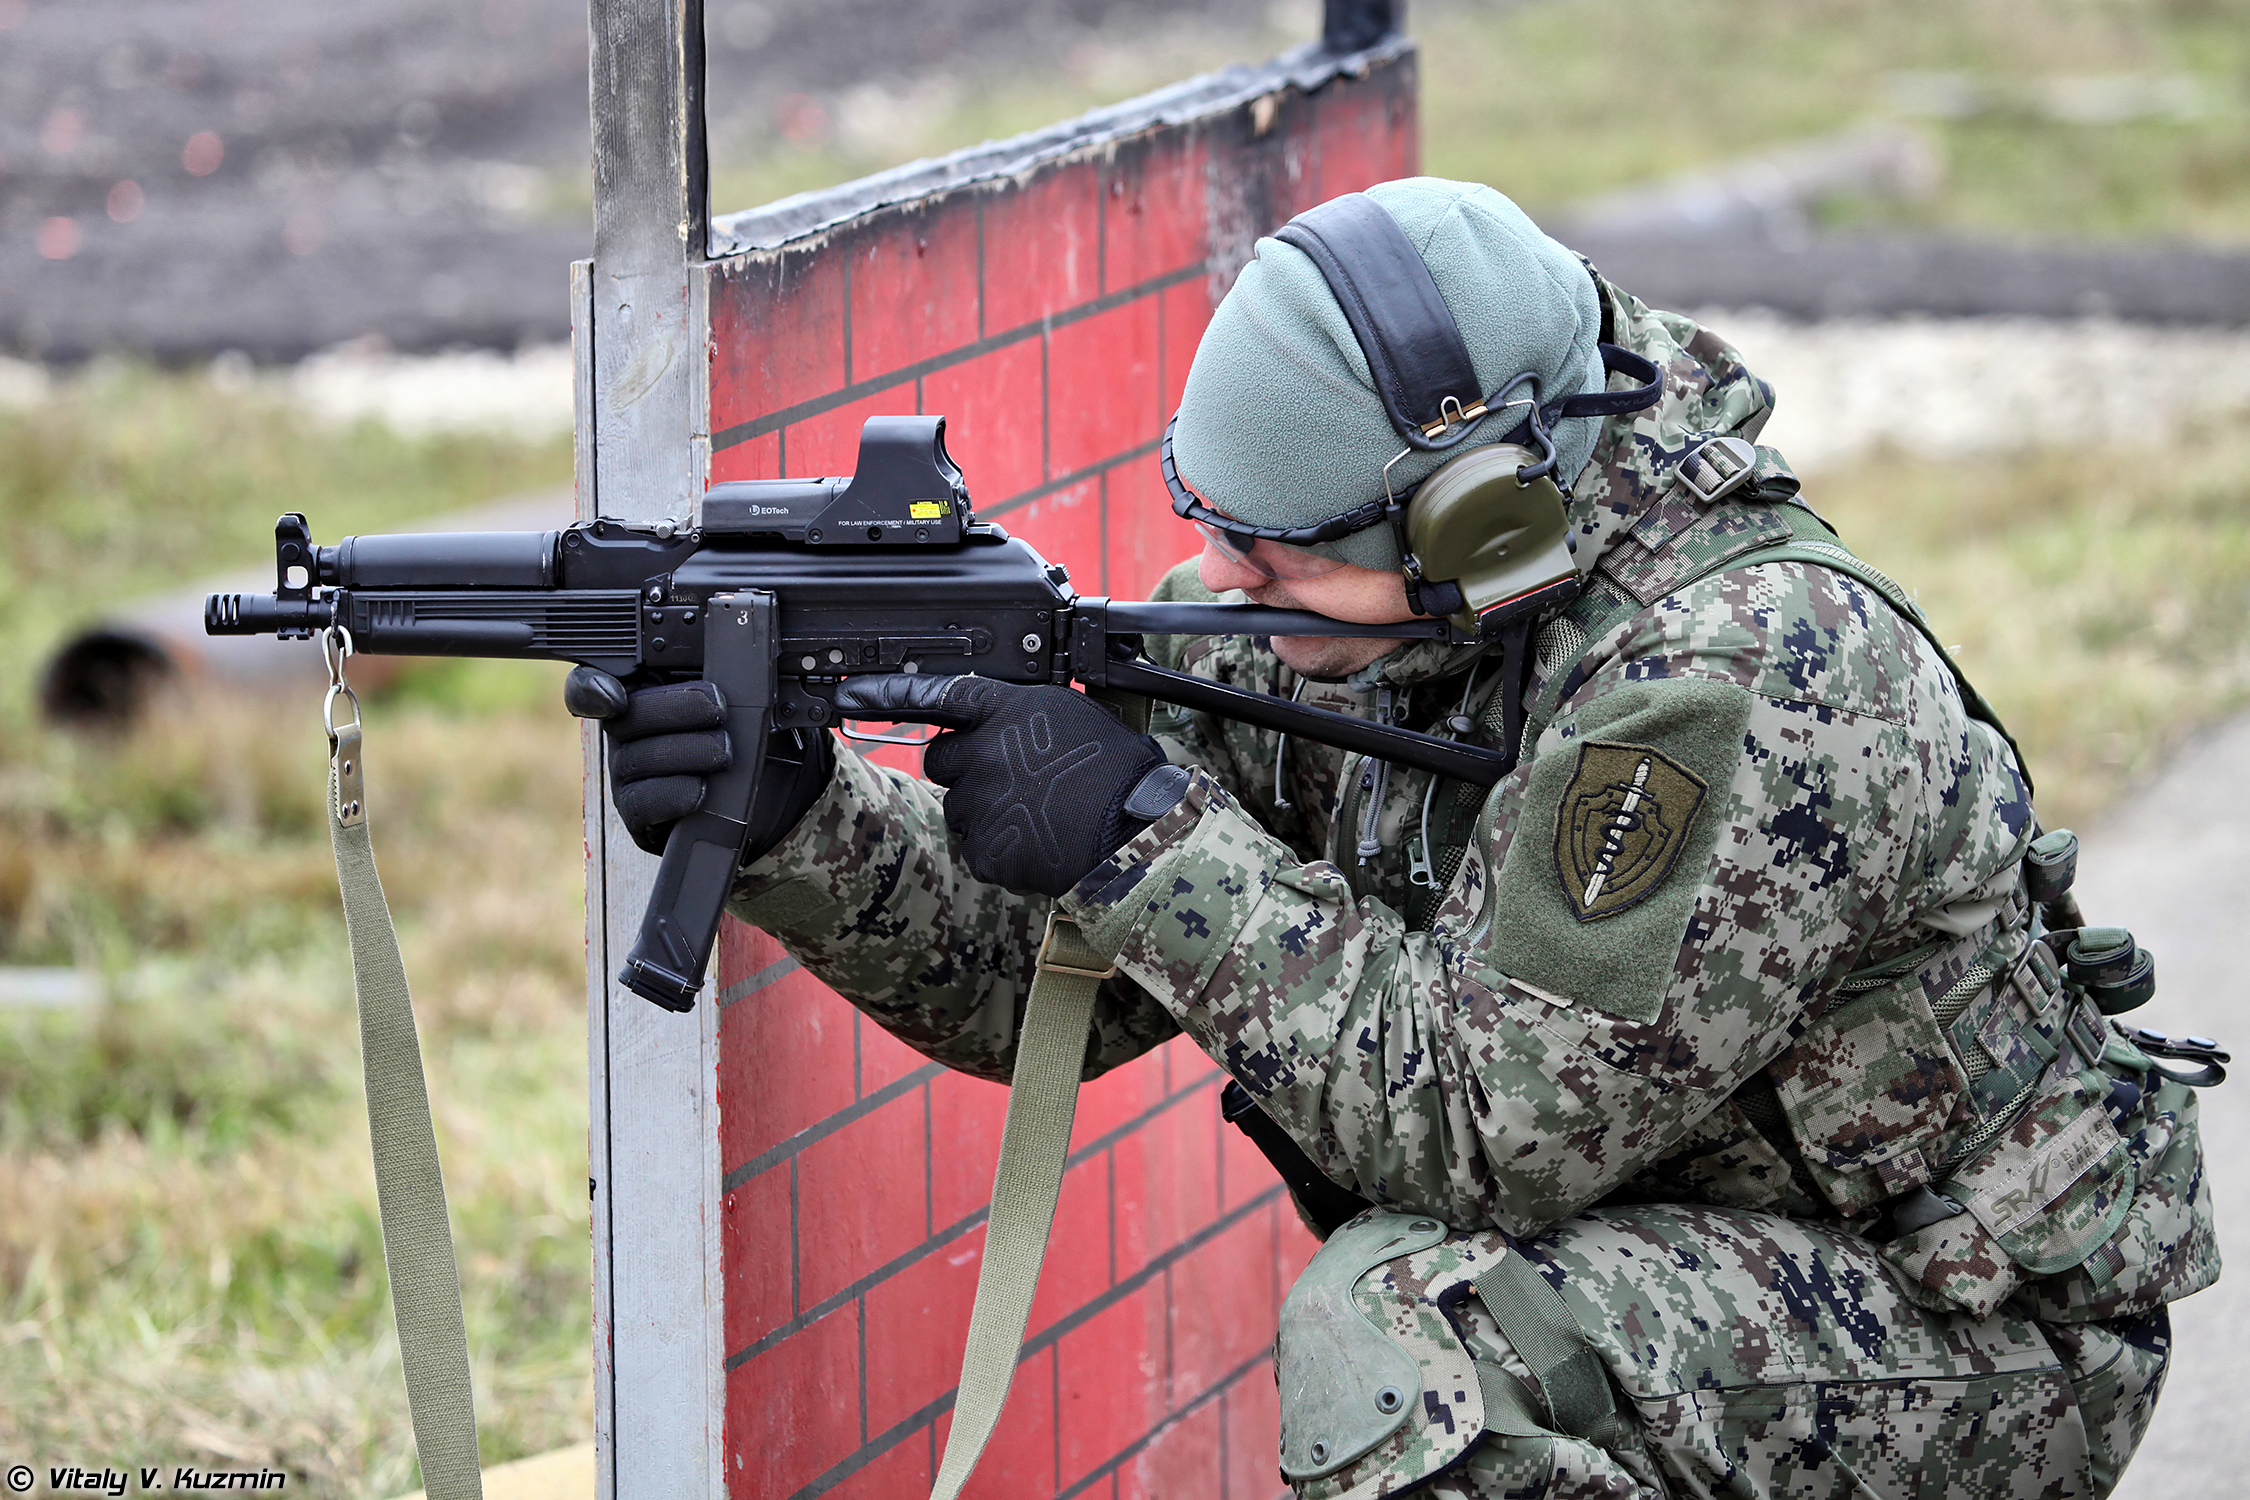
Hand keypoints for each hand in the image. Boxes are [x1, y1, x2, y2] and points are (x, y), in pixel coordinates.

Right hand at [564, 666, 831, 859]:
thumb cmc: (742, 737)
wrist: (762, 794)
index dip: (591, 688)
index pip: (589, 686)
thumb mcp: (735, 702)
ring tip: (724, 751)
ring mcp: (626, 778)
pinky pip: (641, 803)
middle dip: (675, 709)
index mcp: (640, 696)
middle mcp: (624, 736)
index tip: (615, 693)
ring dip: (686, 752)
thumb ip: (717, 679)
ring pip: (637, 759)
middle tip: (719, 710)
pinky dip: (674, 793)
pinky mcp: (638, 817)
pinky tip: (701, 788)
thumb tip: (727, 660)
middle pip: (625, 718)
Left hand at [834, 674, 1181, 897]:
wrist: (1134, 832)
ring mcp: (979, 803)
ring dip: (986, 810)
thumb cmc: (1116, 768)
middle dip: (966, 768)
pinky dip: (1002, 849)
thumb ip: (1021, 712)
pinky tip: (1039, 841)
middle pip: (941, 758)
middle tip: (1013, 778)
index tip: (850, 695)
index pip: (936, 693)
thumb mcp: (1071, 712)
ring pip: (960, 806)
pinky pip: (977, 847)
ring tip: (1039, 812)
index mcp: (1005, 710)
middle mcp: (982, 752)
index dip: (887, 693)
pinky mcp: (983, 850)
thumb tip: (997, 720)